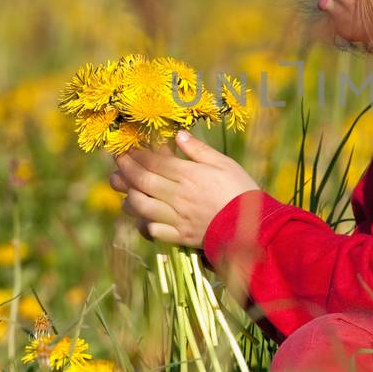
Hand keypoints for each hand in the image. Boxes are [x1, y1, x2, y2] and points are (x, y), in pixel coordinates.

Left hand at [107, 130, 260, 248]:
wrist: (255, 227)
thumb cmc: (241, 190)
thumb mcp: (224, 163)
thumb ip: (199, 150)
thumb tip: (177, 135)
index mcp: (189, 175)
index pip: (154, 162)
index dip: (136, 154)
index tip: (125, 148)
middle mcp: (178, 196)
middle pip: (142, 181)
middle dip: (125, 170)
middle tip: (117, 163)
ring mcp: (177, 218)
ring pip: (141, 206)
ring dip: (128, 196)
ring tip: (123, 189)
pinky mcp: (180, 236)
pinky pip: (153, 231)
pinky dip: (142, 223)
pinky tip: (141, 217)